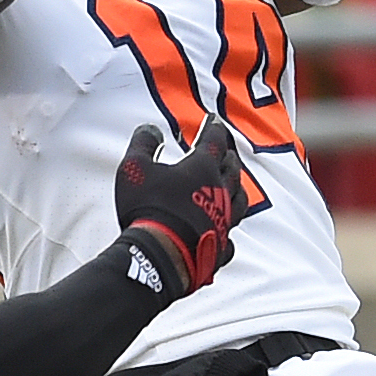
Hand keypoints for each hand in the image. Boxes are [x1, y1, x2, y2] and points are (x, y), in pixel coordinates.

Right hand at [114, 116, 242, 296]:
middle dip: (229, 157)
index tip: (214, 120)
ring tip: (233, 184)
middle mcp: (221, 192)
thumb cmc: (148, 208)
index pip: (215, 141)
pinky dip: (228, 228)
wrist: (160, 254)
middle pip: (233, 169)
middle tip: (226, 151)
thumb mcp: (135, 167)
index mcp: (203, 169)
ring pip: (240, 200)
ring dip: (237, 188)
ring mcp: (225, 220)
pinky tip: (224, 228)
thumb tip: (151, 129)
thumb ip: (143, 143)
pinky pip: (231, 235)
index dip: (214, 128)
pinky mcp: (223, 246)